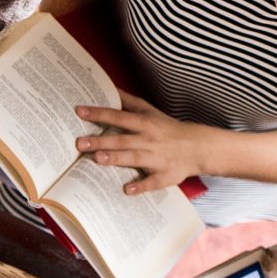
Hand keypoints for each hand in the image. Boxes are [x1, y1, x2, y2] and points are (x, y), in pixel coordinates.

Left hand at [76, 92, 201, 193]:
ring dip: (117, 159)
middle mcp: (149, 140)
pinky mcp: (164, 176)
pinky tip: (127, 189)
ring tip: (98, 159)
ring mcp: (157, 159)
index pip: (118, 117)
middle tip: (79, 143)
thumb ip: (128, 102)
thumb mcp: (149, 111)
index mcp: (144, 124)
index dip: (100, 114)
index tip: (79, 111)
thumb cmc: (166, 128)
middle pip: (122, 140)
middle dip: (101, 141)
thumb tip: (110, 88)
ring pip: (135, 158)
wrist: (197, 147)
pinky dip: (141, 186)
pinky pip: (152, 182)